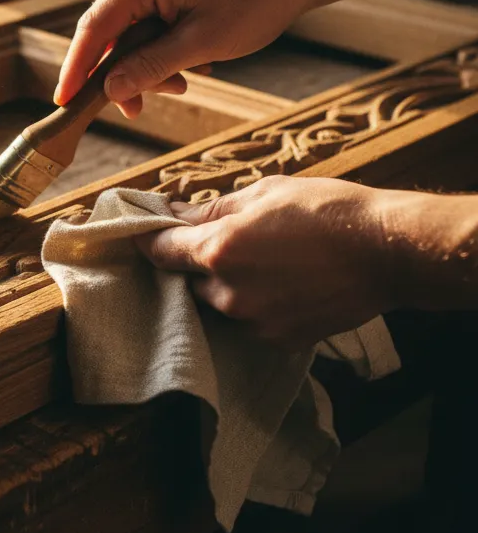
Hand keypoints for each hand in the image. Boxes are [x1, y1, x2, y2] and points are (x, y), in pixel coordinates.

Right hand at [55, 0, 322, 117]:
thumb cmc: (256, 1)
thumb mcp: (201, 45)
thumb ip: (151, 67)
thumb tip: (110, 90)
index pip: (94, 27)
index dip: (76, 68)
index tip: (63, 101)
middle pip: (109, 32)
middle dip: (123, 73)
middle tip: (140, 109)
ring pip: (129, 32)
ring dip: (147, 65)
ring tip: (182, 84)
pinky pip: (147, 24)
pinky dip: (160, 51)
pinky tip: (188, 65)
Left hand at [136, 176, 395, 348]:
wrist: (388, 252)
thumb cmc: (327, 210)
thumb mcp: (264, 193)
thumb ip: (211, 209)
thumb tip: (173, 212)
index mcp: (217, 250)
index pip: (160, 252)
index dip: (148, 241)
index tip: (144, 235)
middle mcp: (227, 293)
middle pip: (190, 281)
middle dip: (200, 264)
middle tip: (231, 243)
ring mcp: (253, 322)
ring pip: (220, 304)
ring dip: (229, 286)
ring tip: (267, 263)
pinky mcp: (279, 340)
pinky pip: (250, 322)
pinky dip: (257, 305)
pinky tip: (285, 284)